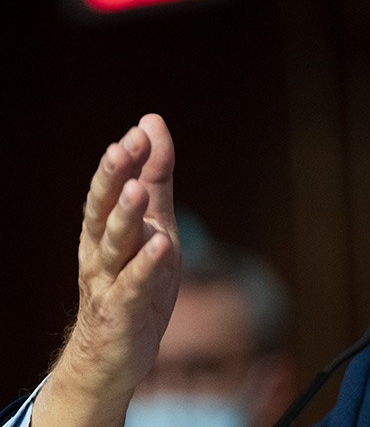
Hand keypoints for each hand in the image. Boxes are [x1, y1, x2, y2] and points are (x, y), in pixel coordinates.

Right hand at [33, 114, 180, 426]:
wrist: (114, 354)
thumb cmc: (136, 282)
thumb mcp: (153, 223)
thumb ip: (155, 177)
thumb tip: (151, 124)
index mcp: (105, 229)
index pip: (111, 188)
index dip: (125, 161)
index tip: (140, 130)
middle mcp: (100, 251)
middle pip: (102, 210)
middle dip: (113, 178)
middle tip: (123, 147)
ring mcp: (108, 282)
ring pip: (114, 245)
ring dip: (125, 216)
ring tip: (138, 190)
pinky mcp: (122, 311)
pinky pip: (133, 286)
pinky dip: (145, 265)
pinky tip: (160, 245)